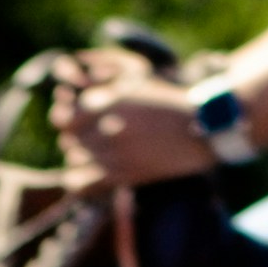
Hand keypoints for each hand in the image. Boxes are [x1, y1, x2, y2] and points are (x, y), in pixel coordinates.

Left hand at [49, 47, 223, 187]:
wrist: (202, 126)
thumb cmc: (167, 102)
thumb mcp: (135, 83)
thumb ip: (102, 88)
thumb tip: (71, 97)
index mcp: (112, 100)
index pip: (65, 116)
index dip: (65, 117)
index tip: (73, 119)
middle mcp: (111, 126)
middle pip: (69, 138)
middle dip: (74, 137)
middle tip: (87, 137)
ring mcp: (118, 152)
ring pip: (75, 159)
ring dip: (79, 156)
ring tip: (92, 153)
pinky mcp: (126, 174)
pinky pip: (83, 183)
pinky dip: (78, 181)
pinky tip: (87, 175)